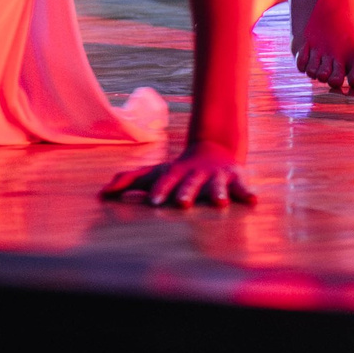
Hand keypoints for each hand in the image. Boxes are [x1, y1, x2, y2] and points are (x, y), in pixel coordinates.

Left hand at [101, 140, 256, 208]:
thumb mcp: (155, 172)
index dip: (160, 189)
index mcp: (176, 173)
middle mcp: (196, 174)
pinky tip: (253, 201)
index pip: (166, 179)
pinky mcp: (235, 179)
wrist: (215, 148)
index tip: (154, 202)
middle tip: (182, 204)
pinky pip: (243, 187)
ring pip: (217, 186)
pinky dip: (248, 193)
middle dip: (186, 192)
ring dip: (219, 193)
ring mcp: (216, 176)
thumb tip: (100, 194)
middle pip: (190, 183)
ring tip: (220, 203)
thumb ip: (129, 181)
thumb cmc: (179, 170)